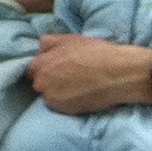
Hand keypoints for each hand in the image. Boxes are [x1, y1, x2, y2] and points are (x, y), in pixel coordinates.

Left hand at [29, 35, 151, 115]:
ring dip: (60, 93)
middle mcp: (41, 82)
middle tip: (71, 78)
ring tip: (79, 87)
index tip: (56, 70)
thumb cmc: (96, 53)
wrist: (119, 73)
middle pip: (40, 84)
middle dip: (51, 81)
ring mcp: (51, 97)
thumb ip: (48, 43)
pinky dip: (69, 103)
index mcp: (40, 63)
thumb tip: (39, 48)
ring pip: (51, 96)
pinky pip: (62, 107)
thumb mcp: (70, 39)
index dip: (45, 69)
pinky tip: (84, 95)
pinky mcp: (64, 110)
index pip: (32, 70)